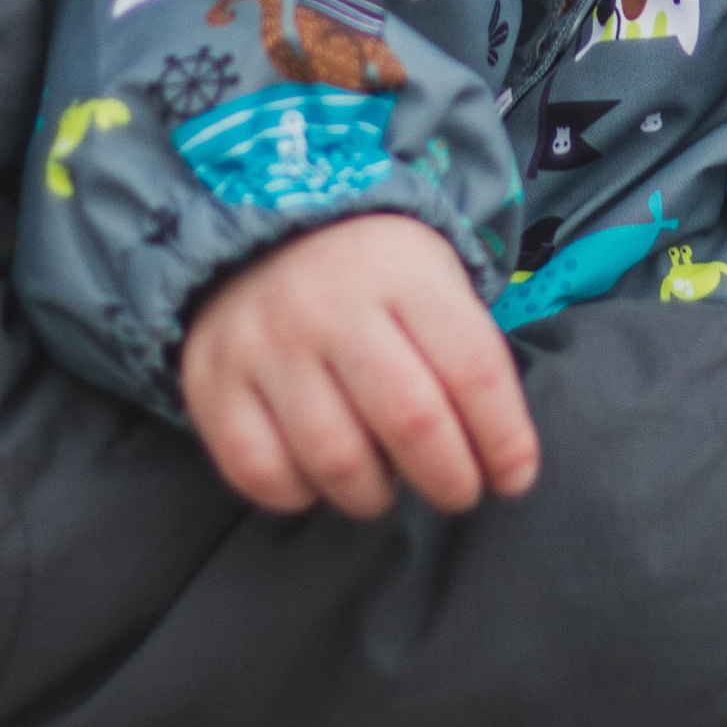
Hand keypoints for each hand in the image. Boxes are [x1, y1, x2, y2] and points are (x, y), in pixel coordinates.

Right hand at [179, 214, 540, 518]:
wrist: (264, 231)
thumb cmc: (374, 276)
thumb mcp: (432, 280)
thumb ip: (466, 356)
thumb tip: (503, 460)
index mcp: (403, 272)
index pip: (474, 370)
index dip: (505, 438)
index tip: (514, 478)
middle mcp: (331, 305)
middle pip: (412, 422)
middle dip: (450, 479)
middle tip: (458, 493)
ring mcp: (266, 344)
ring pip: (338, 461)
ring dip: (376, 495)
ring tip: (387, 485)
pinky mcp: (212, 383)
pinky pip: (263, 474)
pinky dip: (301, 496)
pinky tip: (320, 479)